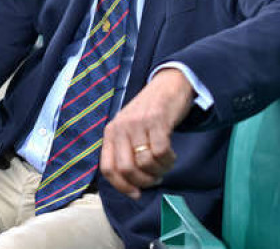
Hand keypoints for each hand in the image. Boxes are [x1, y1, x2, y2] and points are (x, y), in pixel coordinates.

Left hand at [99, 68, 193, 198]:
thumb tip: (130, 186)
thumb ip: (125, 151)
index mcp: (111, 132)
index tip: (136, 194)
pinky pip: (162, 152)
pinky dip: (169, 160)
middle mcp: (121, 127)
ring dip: (159, 171)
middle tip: (155, 178)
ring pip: (146, 163)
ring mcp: (138, 123)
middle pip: (126, 169)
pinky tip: (171, 155)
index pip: (108, 168)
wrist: (168, 84)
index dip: (122, 187)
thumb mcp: (129, 129)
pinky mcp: (157, 120)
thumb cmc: (148, 113)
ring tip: (165, 164)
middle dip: (143, 181)